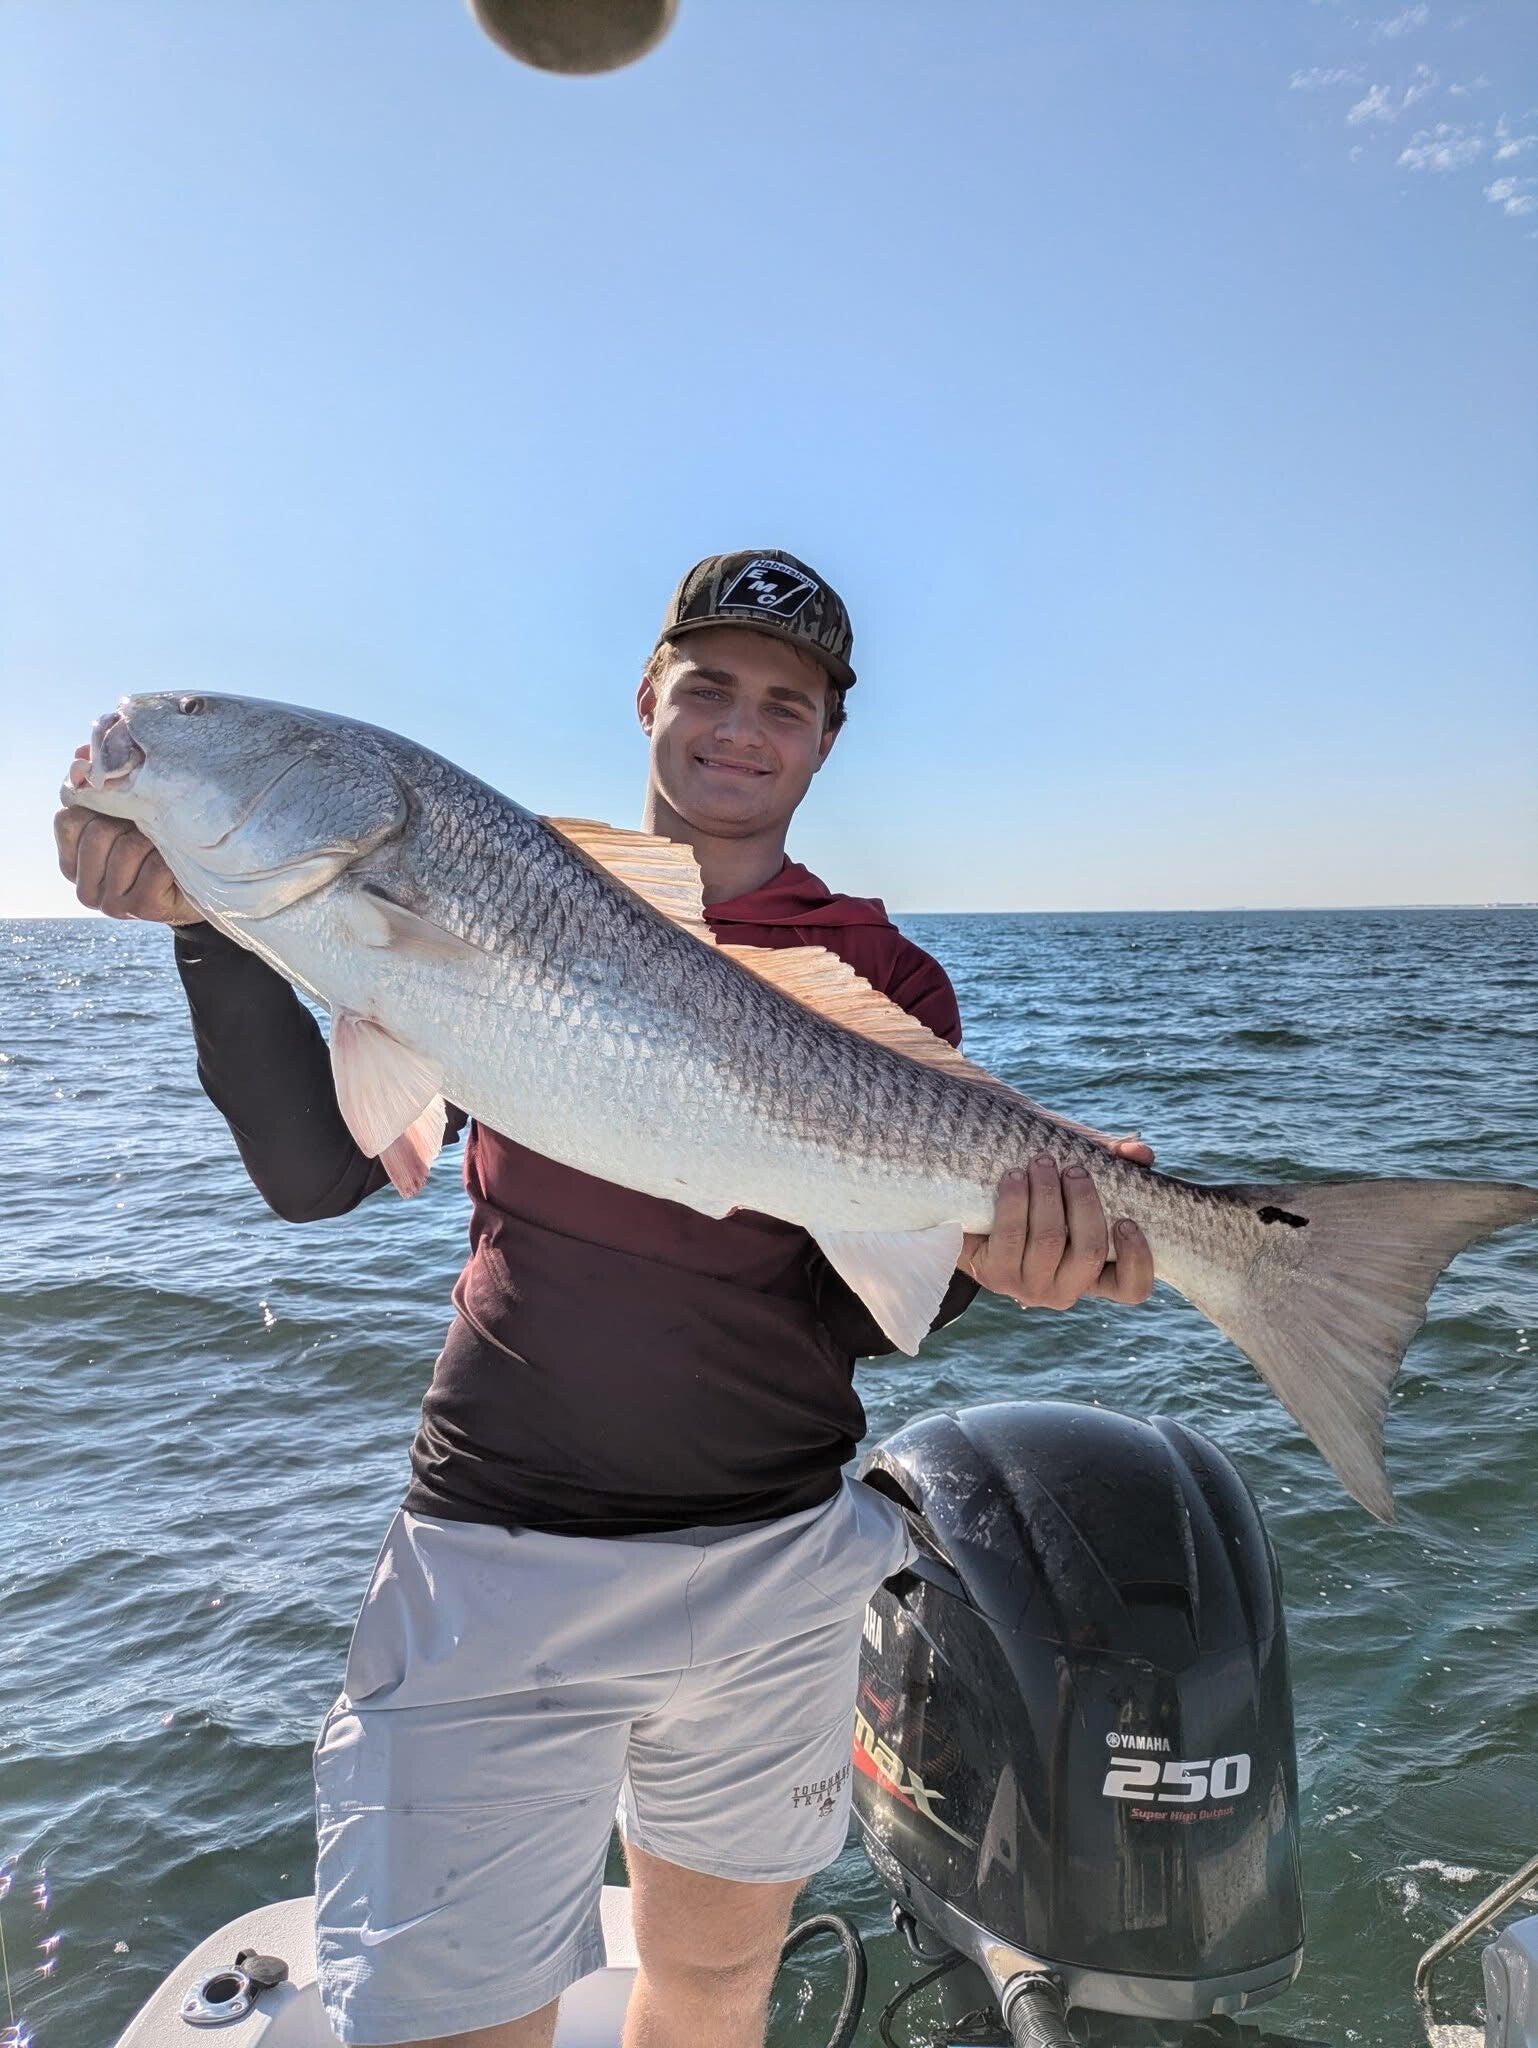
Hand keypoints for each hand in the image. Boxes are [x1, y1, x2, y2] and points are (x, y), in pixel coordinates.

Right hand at [55, 752, 199, 924]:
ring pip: (126, 847)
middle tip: (153, 827)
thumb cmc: (162, 842)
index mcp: (73, 862)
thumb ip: (102, 784)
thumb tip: (80, 755)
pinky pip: (153, 867)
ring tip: (166, 845)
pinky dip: (171, 859)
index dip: (100, 803)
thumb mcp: (130, 811)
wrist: (207, 885)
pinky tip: (176, 865)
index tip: (126, 805)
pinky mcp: (140, 909)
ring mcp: (110, 904)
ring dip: (155, 839)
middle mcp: (85, 888)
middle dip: (131, 821)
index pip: (68, 818)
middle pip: (97, 831)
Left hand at [961, 1145, 1155, 1310]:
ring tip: (1042, 1163)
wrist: (976, 1208)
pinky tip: (1014, 1177)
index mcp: (1095, 1275)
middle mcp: (1065, 1290)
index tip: (1127, 1221)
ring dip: (1047, 1194)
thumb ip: (1114, 1168)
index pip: (1132, 1289)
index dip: (1137, 1259)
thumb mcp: (1078, 1183)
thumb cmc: (1042, 1197)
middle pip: (1089, 1253)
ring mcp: (1029, 1287)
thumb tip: (1141, 1153)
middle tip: (1074, 1169)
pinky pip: (1010, 1236)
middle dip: (1083, 1204)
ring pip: (1049, 1241)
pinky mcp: (994, 1275)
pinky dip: (1014, 1201)